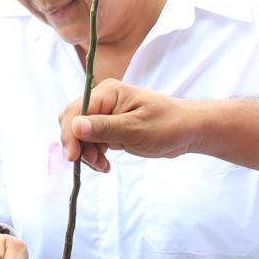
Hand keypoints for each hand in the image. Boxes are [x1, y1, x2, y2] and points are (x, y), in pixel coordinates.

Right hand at [59, 80, 197, 172]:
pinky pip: (92, 140)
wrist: (188, 131)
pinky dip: (94, 153)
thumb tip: (74, 126)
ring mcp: (106, 114)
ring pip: (81, 134)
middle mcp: (103, 100)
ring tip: (103, 165)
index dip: (71, 134)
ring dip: (87, 152)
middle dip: (78, 144)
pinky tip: (106, 164)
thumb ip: (104, 128)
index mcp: (107, 92)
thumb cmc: (168, 125)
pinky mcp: (111, 127)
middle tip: (95, 162)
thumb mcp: (135, 129)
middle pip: (73, 122)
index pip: (75, 112)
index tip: (75, 157)